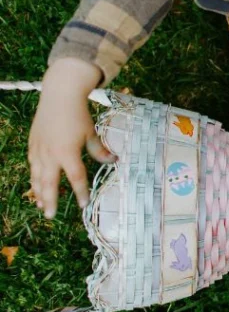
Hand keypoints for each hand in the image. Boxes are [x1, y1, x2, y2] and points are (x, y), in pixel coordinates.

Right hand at [27, 58, 114, 218]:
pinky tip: (36, 185)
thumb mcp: (92, 133)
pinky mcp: (33, 145)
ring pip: (37, 177)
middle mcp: (50, 154)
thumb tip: (113, 161)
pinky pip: (32, 166)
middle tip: (51, 216)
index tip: (83, 204)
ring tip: (41, 206)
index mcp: (68, 153)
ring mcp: (39, 150)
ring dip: (39, 193)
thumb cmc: (78, 114)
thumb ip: (99, 150)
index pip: (76, 178)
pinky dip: (34, 178)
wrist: (59, 95)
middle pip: (49, 184)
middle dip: (50, 201)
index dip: (80, 192)